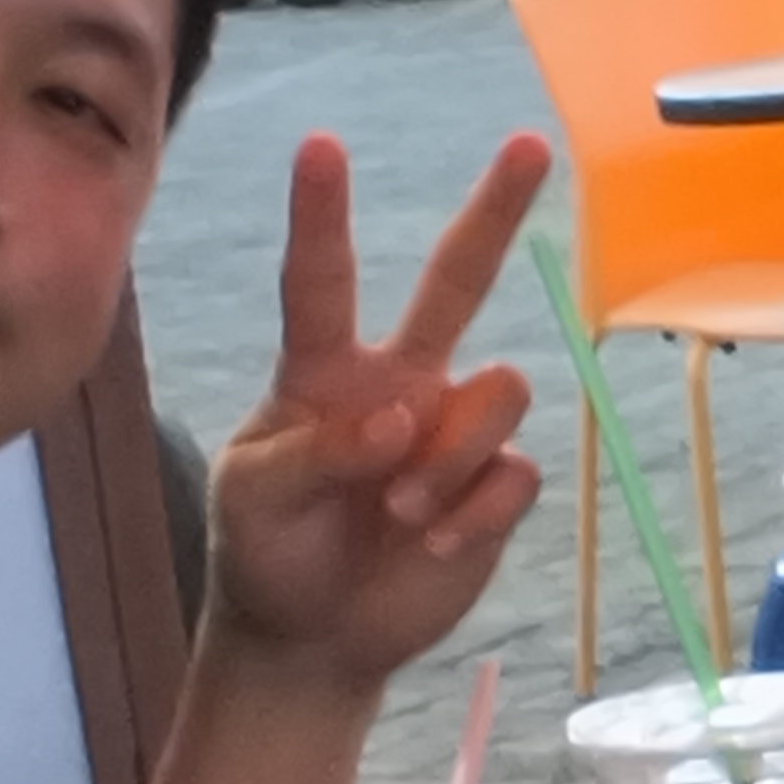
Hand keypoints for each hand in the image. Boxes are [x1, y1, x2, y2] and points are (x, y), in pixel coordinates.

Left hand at [198, 130, 545, 687]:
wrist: (313, 640)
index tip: (320, 145)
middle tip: (529, 143)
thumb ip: (315, 452)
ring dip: (452, 456)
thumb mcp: (254, 501)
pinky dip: (475, 513)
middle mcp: (400, 383)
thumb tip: (399, 421)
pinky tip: (435, 544)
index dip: (321, 215)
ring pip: (497, 392)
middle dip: (494, 212)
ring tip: (404, 512)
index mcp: (324, 371)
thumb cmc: (265, 551)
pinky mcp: (495, 489)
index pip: (321, 281)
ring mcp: (452, 433)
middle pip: (456, 282)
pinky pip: (515, 472)